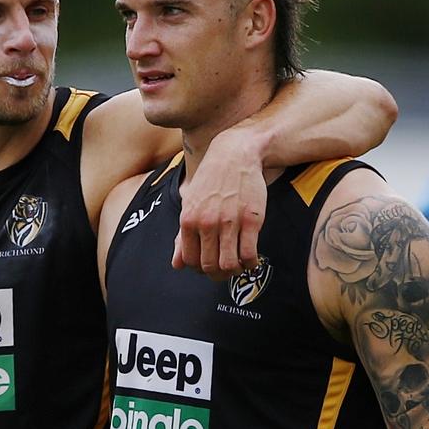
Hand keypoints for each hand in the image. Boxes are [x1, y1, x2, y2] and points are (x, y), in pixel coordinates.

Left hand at [173, 128, 266, 279]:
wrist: (235, 154)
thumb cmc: (212, 181)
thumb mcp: (190, 204)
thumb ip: (182, 236)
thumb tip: (177, 265)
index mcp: (188, 220)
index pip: (190, 261)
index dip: (200, 269)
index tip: (210, 266)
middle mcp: (207, 223)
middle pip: (209, 267)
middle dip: (218, 274)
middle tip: (226, 269)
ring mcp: (229, 222)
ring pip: (229, 264)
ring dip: (235, 271)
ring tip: (239, 265)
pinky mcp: (251, 220)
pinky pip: (249, 254)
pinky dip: (250, 264)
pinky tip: (251, 259)